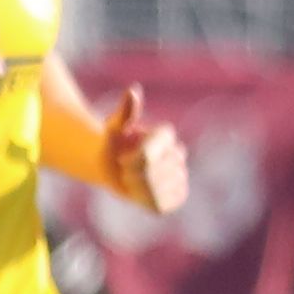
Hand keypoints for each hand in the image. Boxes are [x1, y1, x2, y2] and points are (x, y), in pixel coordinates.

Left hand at [101, 89, 187, 216]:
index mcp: (165, 135)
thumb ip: (125, 111)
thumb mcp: (113, 127)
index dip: (134, 159)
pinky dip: (147, 200)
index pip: (153, 153)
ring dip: (138, 188)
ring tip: (132, 181)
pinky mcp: (178, 195)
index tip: (122, 160)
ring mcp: (181, 175)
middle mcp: (178, 154)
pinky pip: (163, 204)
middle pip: (153, 172)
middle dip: (133, 174)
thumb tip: (133, 90)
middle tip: (125, 171)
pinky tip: (141, 193)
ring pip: (158, 189)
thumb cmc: (113, 144)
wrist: (115, 165)